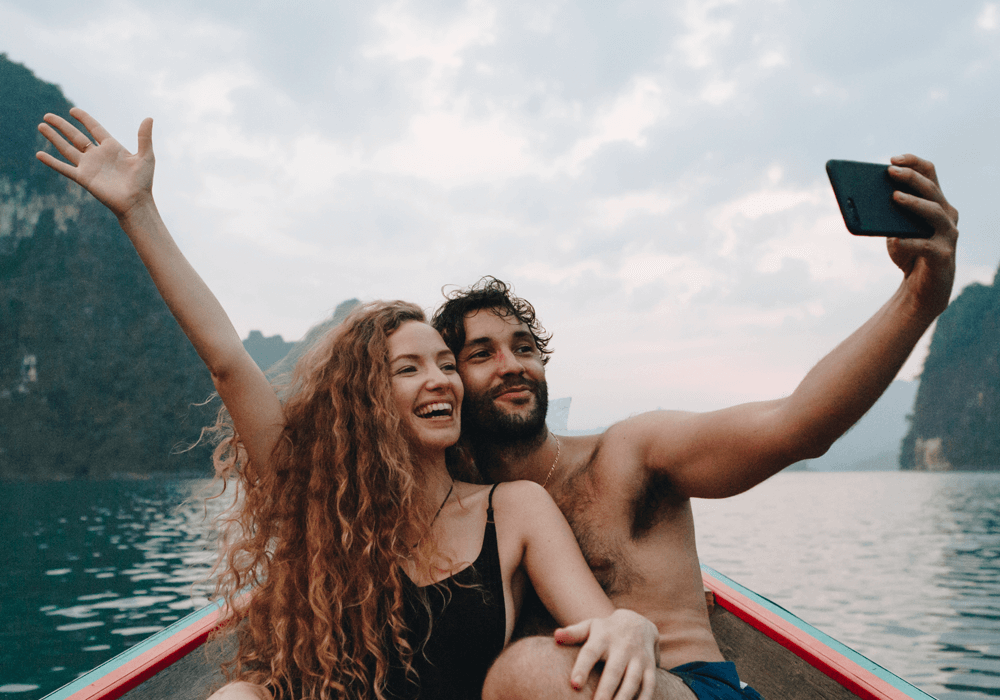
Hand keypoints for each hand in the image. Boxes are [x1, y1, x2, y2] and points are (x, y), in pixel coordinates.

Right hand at [36, 107, 154, 220]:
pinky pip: (64, 168)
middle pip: (76, 136)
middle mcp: (97, 155)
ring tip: (41, 126)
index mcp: (112, 147)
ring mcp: (89, 166)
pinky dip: (51, 162)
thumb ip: (144, 137)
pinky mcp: (83, 178)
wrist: (136, 203)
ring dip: (53, 138)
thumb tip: (149, 117)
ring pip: (67, 148)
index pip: (94, 128)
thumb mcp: (146, 157)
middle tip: (47, 116)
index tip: (73, 110)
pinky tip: (39, 154)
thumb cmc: (143, 182)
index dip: (84, 119)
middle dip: (62, 126)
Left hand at [554, 609, 659, 699]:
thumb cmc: (605, 630)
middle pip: (613, 671)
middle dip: (605, 691)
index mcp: (602, 637)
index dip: (582, 668)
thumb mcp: (590, 626)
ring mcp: (638, 657)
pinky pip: (649, 686)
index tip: (574, 684)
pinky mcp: (650, 666)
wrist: (638, 622)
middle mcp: (622, 647)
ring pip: (632, 681)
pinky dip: (644, 699)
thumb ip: (573, 633)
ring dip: (624, 699)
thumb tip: (556, 636)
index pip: (590, 653)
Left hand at [886, 154, 958, 317]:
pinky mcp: (943, 256)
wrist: (922, 287)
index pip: (930, 173)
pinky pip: (926, 246)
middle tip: (890, 171)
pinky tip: (895, 240)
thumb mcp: (893, 230)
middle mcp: (947, 214)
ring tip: (894, 197)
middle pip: (931, 189)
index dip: (913, 163)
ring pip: (935, 212)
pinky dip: (910, 242)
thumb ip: (886, 216)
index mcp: (936, 202)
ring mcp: (948, 234)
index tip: (891, 159)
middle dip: (911, 177)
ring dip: (914, 203)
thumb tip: (862, 201)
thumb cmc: (908, 252)